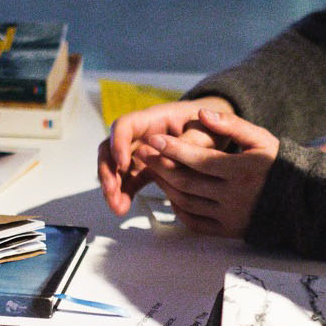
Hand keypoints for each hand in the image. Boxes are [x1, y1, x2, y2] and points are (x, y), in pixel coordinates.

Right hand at [96, 96, 233, 214]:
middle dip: (108, 170)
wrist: (217, 132)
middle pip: (112, 146)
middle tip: (112, 191)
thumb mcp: (208, 131)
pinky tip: (123, 207)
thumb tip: (167, 154)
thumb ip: (190, 141)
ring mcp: (142, 150)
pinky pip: (129, 179)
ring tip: (118, 208)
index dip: (118, 142)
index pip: (126, 125)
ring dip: (113, 186)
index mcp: (155, 118)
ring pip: (117, 166)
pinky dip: (124, 192)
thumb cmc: (211, 126)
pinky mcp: (147, 166)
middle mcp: (142, 133)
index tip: (123, 164)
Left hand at [136, 108, 277, 238]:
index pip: (198, 159)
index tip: (153, 139)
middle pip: (186, 181)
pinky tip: (172, 194)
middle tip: (143, 152)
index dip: (172, 149)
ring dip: (166, 185)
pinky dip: (178, 209)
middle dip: (160, 165)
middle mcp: (234, 195)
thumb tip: (203, 114)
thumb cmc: (278, 164)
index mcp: (242, 170)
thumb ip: (232, 125)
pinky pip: (195, 222)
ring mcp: (230, 215)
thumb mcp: (261, 139)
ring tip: (154, 170)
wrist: (299, 200)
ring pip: (186, 202)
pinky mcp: (228, 230)